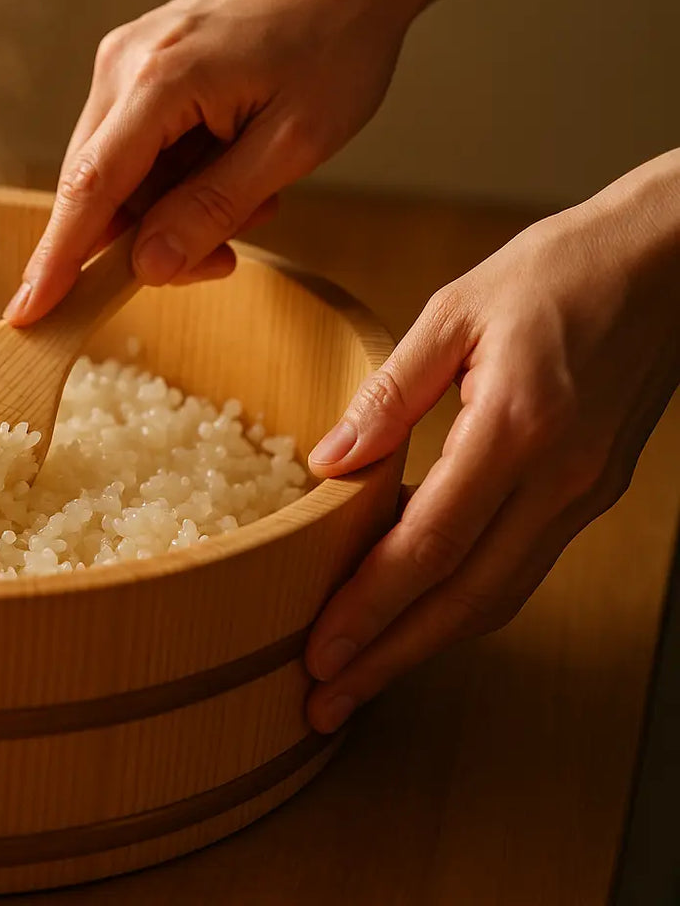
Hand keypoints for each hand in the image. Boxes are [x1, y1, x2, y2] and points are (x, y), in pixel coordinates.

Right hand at [5, 0, 426, 323]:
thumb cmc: (335, 44)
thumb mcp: (292, 145)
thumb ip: (214, 208)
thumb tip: (148, 266)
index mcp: (161, 79)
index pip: (91, 187)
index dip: (57, 258)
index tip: (28, 312)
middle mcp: (124, 64)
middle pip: (99, 189)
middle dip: (149, 239)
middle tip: (223, 255)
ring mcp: (124, 61)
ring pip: (116, 175)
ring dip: (169, 208)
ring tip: (247, 192)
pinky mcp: (134, 65)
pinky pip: (132, 148)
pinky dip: (171, 177)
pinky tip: (225, 164)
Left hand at [304, 149, 679, 731]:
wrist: (675, 259)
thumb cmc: (561, 268)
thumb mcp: (456, 309)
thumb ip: (390, 392)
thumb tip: (329, 463)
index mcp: (517, 426)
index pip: (429, 545)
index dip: (369, 609)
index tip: (317, 653)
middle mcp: (558, 477)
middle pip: (465, 598)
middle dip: (389, 658)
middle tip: (324, 703)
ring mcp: (582, 491)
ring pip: (498, 595)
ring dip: (425, 645)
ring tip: (361, 678)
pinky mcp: (590, 490)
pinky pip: (519, 567)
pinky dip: (463, 606)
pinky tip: (418, 619)